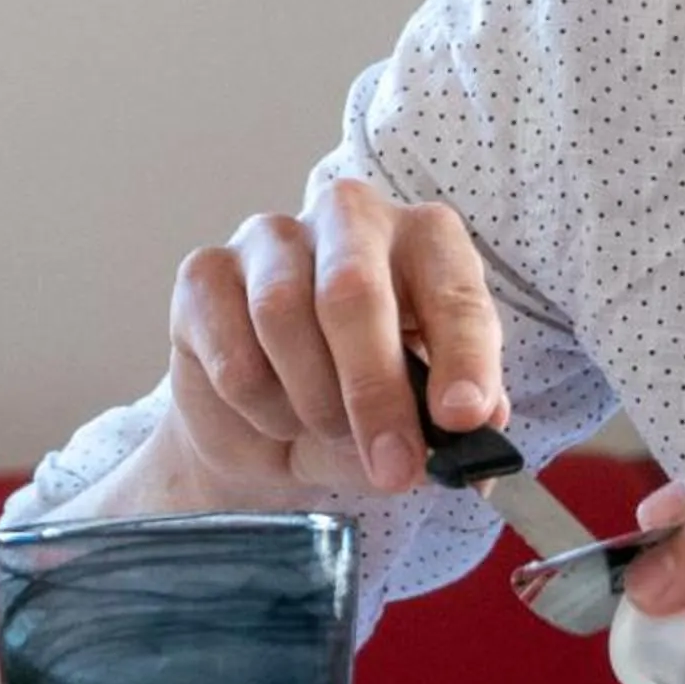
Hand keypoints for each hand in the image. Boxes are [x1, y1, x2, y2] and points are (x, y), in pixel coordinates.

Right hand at [160, 177, 508, 504]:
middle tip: (393, 465)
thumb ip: (450, 423)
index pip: (454, 290)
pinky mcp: (205, 273)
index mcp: (426, 240)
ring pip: (281, 316)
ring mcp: (271, 237)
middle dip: (375, 390)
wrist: (267, 433)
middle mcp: (350, 218)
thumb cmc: (361, 401)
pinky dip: (256, 403)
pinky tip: (271, 412)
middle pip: (353, 291)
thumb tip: (479, 440)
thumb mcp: (419, 417)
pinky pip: (228, 348)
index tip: (463, 418)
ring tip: (325, 429)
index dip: (462, 356)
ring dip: (310, 400)